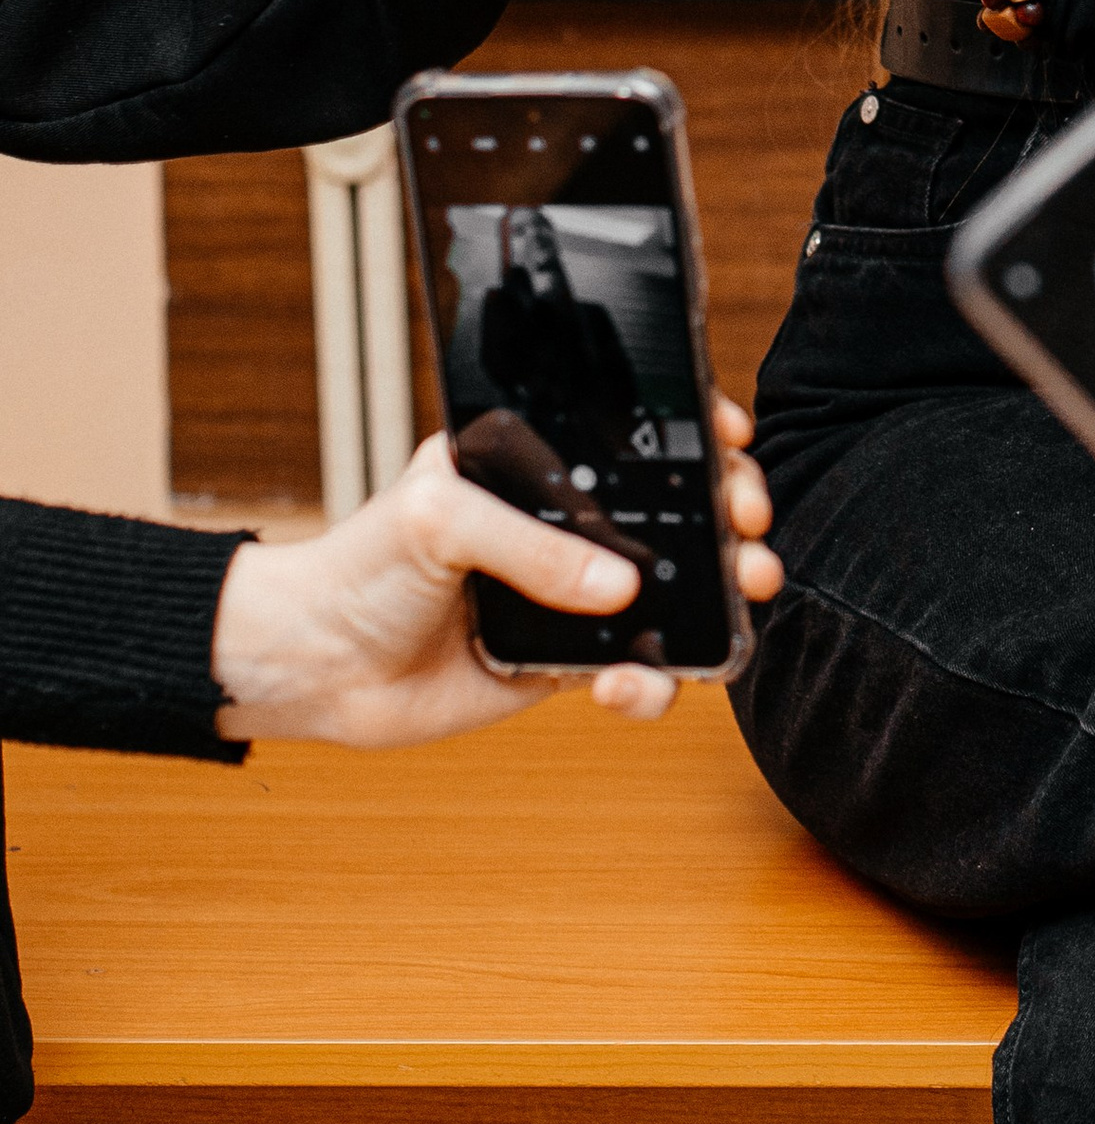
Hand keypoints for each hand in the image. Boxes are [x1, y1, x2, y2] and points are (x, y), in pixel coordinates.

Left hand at [209, 400, 781, 745]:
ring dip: (720, 599)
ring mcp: (569, 594)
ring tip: (745, 598)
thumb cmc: (359, 566)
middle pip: (674, 512)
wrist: (314, 667)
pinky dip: (649, 685)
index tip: (733, 445)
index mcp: (536, 462)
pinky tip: (627, 687)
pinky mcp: (563, 663)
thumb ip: (530, 546)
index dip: (695, 435)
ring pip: (672, 593)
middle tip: (752, 532)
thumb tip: (622, 586)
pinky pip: (634, 671)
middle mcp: (564, 525)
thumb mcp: (438, 520)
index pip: (632, 435)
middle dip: (730, 517)